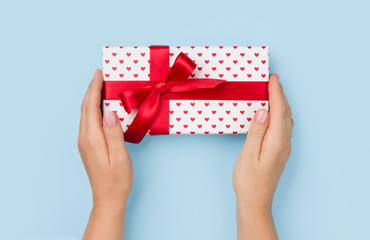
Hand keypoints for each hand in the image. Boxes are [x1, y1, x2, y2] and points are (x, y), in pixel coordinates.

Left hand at [78, 69, 132, 238]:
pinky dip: (93, 108)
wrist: (108, 198)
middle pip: (85, 108)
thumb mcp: (120, 157)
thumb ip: (114, 133)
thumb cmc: (117, 179)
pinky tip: (101, 106)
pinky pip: (89, 121)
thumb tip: (109, 111)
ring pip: (86, 114)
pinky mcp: (88, 145)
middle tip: (99, 74)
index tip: (99, 73)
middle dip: (91, 89)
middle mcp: (85, 138)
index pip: (91, 107)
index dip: (94, 88)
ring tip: (100, 86)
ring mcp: (85, 142)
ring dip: (91, 97)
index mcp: (92, 138)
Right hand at [233, 74, 292, 238]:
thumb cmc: (249, 181)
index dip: (276, 92)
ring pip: (286, 120)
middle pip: (286, 113)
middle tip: (273, 80)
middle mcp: (284, 142)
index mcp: (276, 141)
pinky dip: (280, 114)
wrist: (256, 202)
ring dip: (281, 104)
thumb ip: (256, 131)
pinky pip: (283, 127)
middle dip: (281, 95)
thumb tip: (263, 110)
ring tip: (273, 93)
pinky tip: (272, 114)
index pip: (278, 110)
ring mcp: (284, 148)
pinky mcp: (280, 152)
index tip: (273, 78)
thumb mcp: (248, 154)